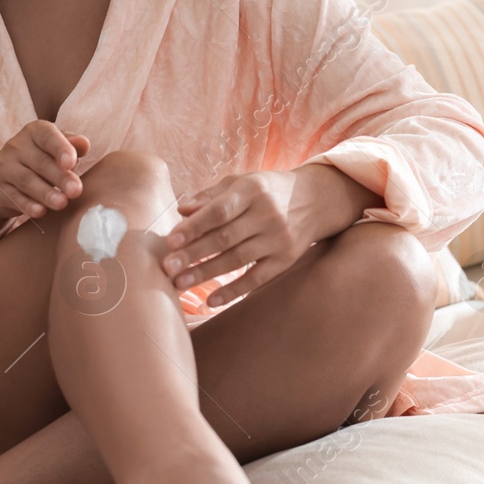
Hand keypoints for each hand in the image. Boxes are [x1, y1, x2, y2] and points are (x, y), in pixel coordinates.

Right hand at [0, 120, 90, 219]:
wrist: (4, 180)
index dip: (60, 148)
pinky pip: (14, 198)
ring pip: (26, 181)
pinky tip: (41, 211)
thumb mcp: (56, 149)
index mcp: (34, 132)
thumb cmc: (42, 159)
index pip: (47, 136)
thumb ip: (71, 145)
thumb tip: (84, 144)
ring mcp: (4, 168)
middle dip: (59, 177)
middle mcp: (16, 146)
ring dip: (46, 193)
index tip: (71, 163)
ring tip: (62, 203)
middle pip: (40, 162)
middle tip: (76, 190)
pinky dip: (28, 205)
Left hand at [161, 170, 311, 306]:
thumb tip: (180, 209)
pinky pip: (257, 278)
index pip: (219, 211)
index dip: (194, 226)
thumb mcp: (241, 183)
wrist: (316, 200)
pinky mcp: (285, 259)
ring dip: (206, 273)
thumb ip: (210, 196)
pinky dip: (234, 290)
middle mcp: (267, 214)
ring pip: (237, 260)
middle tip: (167, 268)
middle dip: (193, 254)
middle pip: (225, 238)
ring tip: (179, 284)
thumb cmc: (267, 190)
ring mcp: (278, 238)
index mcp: (252, 190)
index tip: (170, 241)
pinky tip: (211, 300)